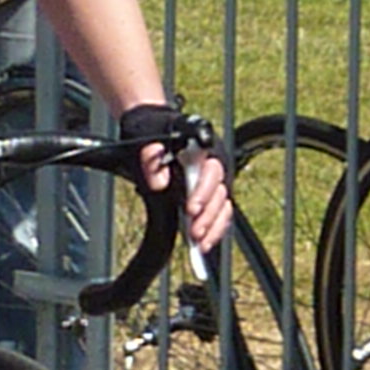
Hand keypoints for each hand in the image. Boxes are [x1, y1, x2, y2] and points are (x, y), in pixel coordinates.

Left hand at [117, 102, 232, 254]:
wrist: (152, 125)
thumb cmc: (151, 129)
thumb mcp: (145, 140)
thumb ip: (151, 159)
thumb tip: (159, 183)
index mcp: (204, 147)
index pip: (212, 172)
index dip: (203, 192)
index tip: (191, 209)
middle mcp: (214, 163)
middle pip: (221, 193)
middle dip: (209, 216)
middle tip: (195, 233)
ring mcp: (213, 179)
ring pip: (223, 205)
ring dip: (213, 226)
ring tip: (200, 244)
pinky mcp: (209, 192)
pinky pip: (219, 212)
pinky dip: (214, 228)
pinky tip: (204, 243)